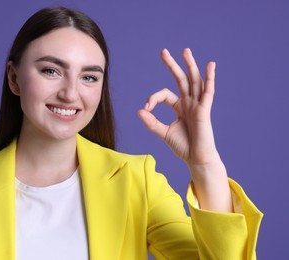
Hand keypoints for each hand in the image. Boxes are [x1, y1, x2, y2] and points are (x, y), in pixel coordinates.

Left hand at [138, 48, 218, 167]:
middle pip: (181, 79)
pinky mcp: (205, 110)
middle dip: (172, 65)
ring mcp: (198, 105)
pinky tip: (210, 65)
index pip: (165, 94)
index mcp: (180, 107)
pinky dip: (209, 78)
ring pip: (194, 81)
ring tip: (185, 51)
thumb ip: (151, 122)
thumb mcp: (163, 132)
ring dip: (190, 65)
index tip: (146, 108)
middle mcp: (189, 103)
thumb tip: (139, 111)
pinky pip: (208, 92)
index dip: (153, 98)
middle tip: (164, 51)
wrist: (196, 159)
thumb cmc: (183, 146)